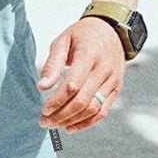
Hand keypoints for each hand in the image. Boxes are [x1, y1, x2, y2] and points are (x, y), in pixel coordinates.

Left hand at [37, 17, 125, 131]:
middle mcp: (104, 69)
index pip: (73, 85)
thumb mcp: (63, 41)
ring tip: (54, 124)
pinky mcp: (116, 89)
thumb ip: (52, 64)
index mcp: (89, 54)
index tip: (44, 109)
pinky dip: (87, 123)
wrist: (111, 31)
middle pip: (82, 101)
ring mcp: (113, 81)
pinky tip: (70, 127)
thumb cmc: (82, 36)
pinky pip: (103, 111)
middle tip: (44, 121)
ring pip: (93, 109)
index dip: (57, 101)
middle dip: (61, 115)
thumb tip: (42, 87)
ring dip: (72, 121)